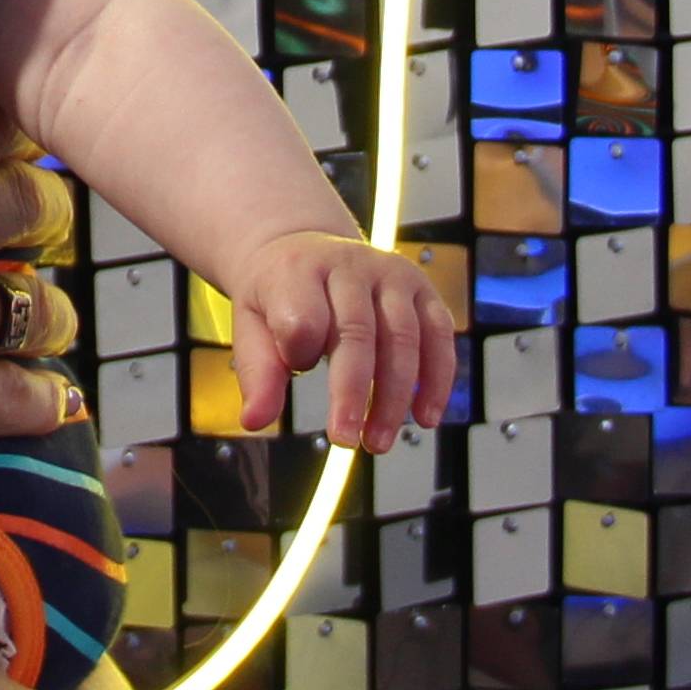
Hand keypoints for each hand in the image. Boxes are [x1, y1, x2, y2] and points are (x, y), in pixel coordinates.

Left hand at [225, 226, 459, 450]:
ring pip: (402, 337)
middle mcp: (348, 265)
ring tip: (379, 441)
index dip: (299, 352)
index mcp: (298, 270)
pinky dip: (437, 379)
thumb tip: (255, 421)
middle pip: (357, 332)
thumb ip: (257, 373)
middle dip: (354, 394)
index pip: (303, 317)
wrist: (304, 248)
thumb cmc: (278, 295)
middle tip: (347, 440)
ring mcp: (389, 272)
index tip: (296, 372)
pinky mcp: (421, 286)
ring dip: (395, 397)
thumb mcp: (251, 325)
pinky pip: (439, 333)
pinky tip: (425, 416)